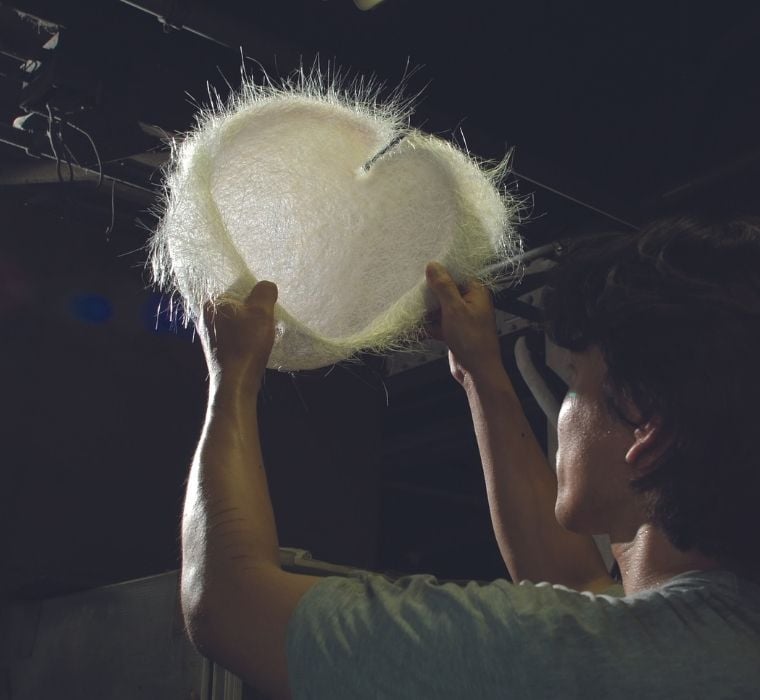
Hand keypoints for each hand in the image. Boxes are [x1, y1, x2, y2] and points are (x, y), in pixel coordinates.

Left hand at [196, 281, 277, 391]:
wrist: (236, 382)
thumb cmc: (246, 344)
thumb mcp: (260, 312)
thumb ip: (264, 292)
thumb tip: (266, 286)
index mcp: (211, 304)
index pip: (235, 287)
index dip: (254, 294)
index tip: (267, 304)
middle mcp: (205, 318)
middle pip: (236, 305)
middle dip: (253, 310)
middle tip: (268, 316)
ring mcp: (210, 336)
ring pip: (236, 321)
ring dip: (251, 324)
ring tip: (264, 331)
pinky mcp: (217, 350)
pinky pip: (235, 335)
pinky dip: (246, 337)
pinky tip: (256, 344)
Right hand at [425, 262, 504, 386]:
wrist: (477, 371)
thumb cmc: (472, 341)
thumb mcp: (454, 309)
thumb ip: (443, 286)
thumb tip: (433, 266)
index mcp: (476, 292)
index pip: (456, 274)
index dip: (440, 274)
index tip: (424, 276)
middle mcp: (471, 302)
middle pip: (446, 290)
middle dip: (432, 295)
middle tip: (419, 297)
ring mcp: (463, 317)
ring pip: (440, 307)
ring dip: (429, 311)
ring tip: (419, 313)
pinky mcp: (455, 331)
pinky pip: (440, 322)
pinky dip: (432, 325)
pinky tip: (424, 328)